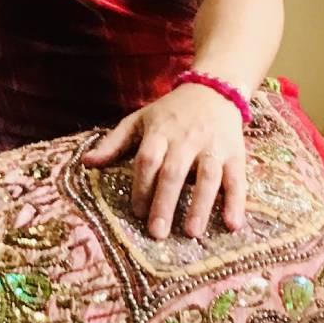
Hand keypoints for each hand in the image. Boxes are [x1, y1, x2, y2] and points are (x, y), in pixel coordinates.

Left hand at [83, 82, 246, 240]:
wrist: (213, 90)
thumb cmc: (170, 112)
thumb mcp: (139, 120)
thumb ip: (114, 142)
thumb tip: (86, 163)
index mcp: (159, 131)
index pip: (147, 159)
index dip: (140, 186)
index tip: (135, 213)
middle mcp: (186, 139)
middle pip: (174, 172)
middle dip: (165, 202)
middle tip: (157, 233)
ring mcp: (212, 147)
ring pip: (208, 177)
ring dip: (200, 206)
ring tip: (192, 233)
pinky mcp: (235, 155)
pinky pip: (237, 180)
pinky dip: (236, 203)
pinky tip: (232, 225)